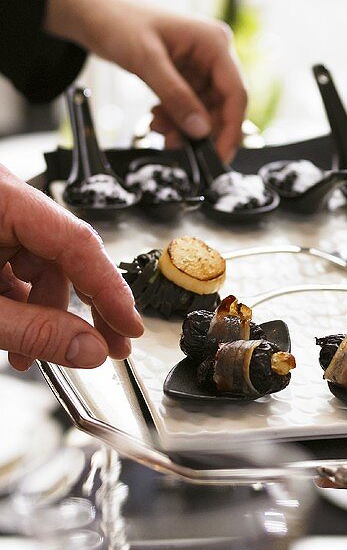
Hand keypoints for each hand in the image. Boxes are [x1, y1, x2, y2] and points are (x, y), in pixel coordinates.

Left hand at [0, 166, 143, 370]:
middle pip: (63, 254)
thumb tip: (90, 350)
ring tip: (36, 353)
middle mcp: (2, 198)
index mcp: (0, 196)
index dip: (110, 289)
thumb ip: (34, 331)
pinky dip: (19, 302)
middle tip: (111, 346)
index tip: (130, 326)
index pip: (77, 241)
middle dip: (82, 308)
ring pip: (39, 264)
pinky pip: (14, 265)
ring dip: (43, 313)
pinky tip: (18, 335)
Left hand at [46, 0, 246, 160]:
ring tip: (159, 128)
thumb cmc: (119, 22)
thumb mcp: (146, 60)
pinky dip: (176, 119)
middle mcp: (213, 55)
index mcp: (214, 43)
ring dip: (186, 126)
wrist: (94, 13)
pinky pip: (190, 107)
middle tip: (180, 147)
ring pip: (205, 111)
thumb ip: (175, 96)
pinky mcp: (185, 76)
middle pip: (222, 106)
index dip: (231, 128)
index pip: (236, 93)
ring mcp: (200, 66)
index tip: (219, 155)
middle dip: (202, 130)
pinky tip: (157, 118)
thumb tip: (200, 131)